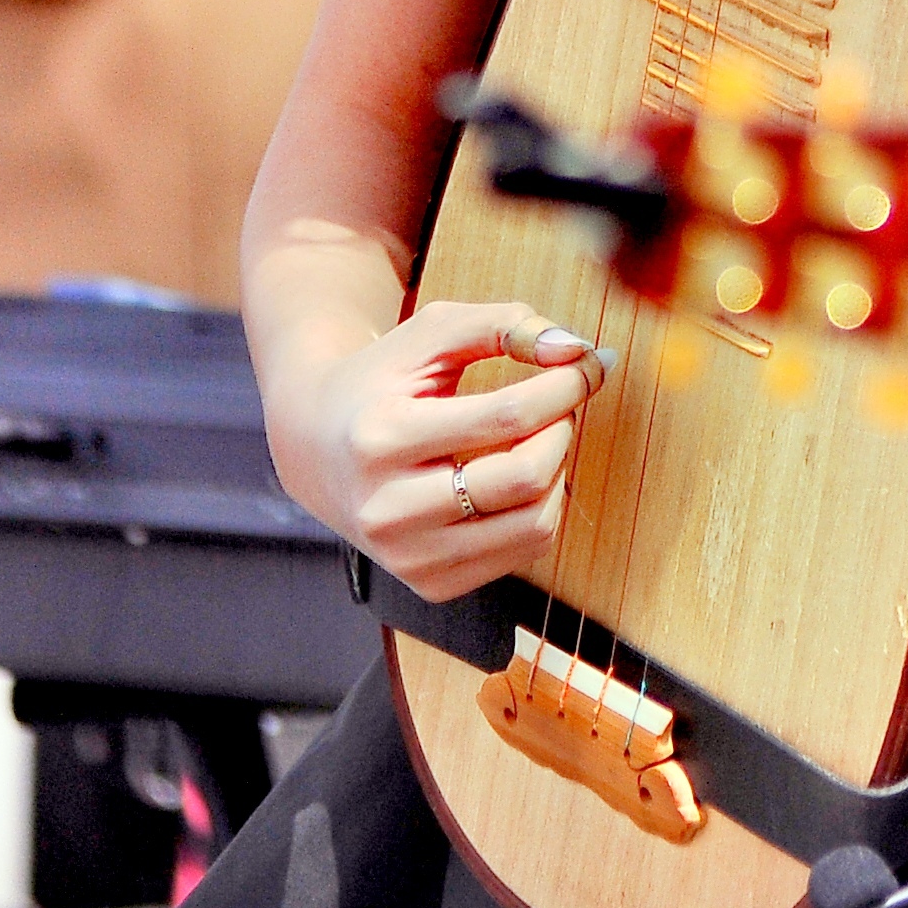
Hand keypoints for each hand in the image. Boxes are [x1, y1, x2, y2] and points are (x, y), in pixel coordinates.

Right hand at [263, 295, 605, 600]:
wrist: (318, 448)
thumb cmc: (384, 382)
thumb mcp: (431, 333)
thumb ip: (505, 324)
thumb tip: (577, 351)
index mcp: (380, 437)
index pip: (507, 416)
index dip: (566, 385)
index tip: (589, 363)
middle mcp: (387, 508)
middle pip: (524, 477)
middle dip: (563, 428)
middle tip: (562, 402)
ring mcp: (407, 556)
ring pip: (534, 525)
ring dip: (559, 471)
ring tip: (540, 437)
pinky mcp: (430, 584)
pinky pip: (525, 550)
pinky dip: (540, 506)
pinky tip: (517, 476)